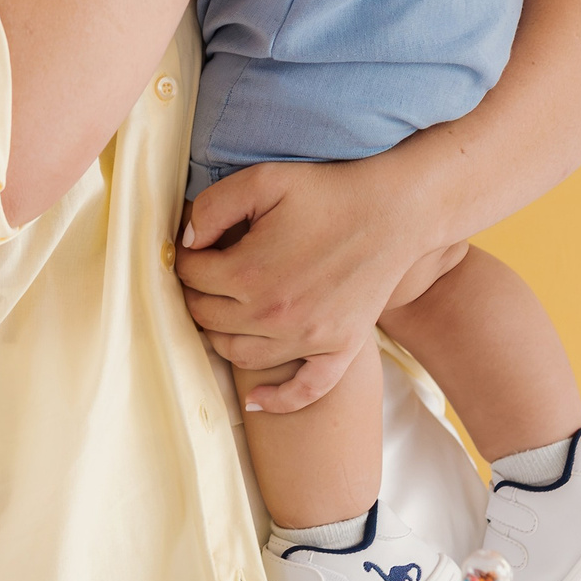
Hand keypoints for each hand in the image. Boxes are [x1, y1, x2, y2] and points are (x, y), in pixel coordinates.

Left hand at [174, 153, 439, 412]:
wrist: (395, 211)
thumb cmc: (327, 191)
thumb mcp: (262, 180)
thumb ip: (212, 207)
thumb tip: (186, 241)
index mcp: (250, 273)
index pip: (191, 277)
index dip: (185, 260)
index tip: (193, 248)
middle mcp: (274, 315)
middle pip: (207, 318)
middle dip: (196, 295)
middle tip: (203, 277)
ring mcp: (308, 338)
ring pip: (239, 355)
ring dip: (220, 337)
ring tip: (221, 312)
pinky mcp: (339, 349)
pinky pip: (303, 391)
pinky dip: (276, 400)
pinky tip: (254, 399)